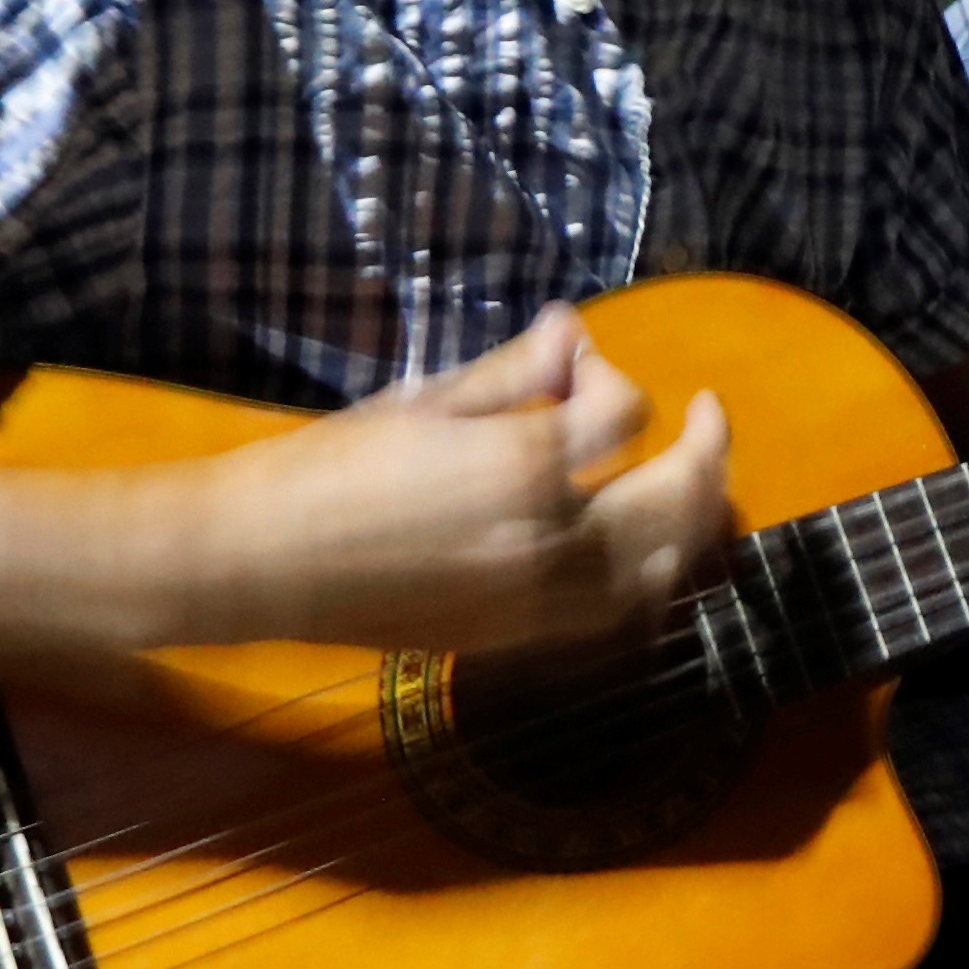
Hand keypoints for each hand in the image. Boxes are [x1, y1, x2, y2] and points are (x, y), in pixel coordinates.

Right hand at [198, 306, 736, 653]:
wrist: (261, 564)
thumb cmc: (330, 468)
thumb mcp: (426, 403)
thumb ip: (514, 372)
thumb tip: (573, 329)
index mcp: (524, 464)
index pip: (625, 410)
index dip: (613, 374)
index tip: (579, 360)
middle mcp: (551, 539)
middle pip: (678, 495)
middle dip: (705, 447)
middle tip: (707, 415)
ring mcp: (541, 600)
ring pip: (666, 566)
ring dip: (695, 520)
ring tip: (697, 482)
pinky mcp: (520, 639)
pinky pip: (619, 612)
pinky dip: (652, 578)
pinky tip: (646, 548)